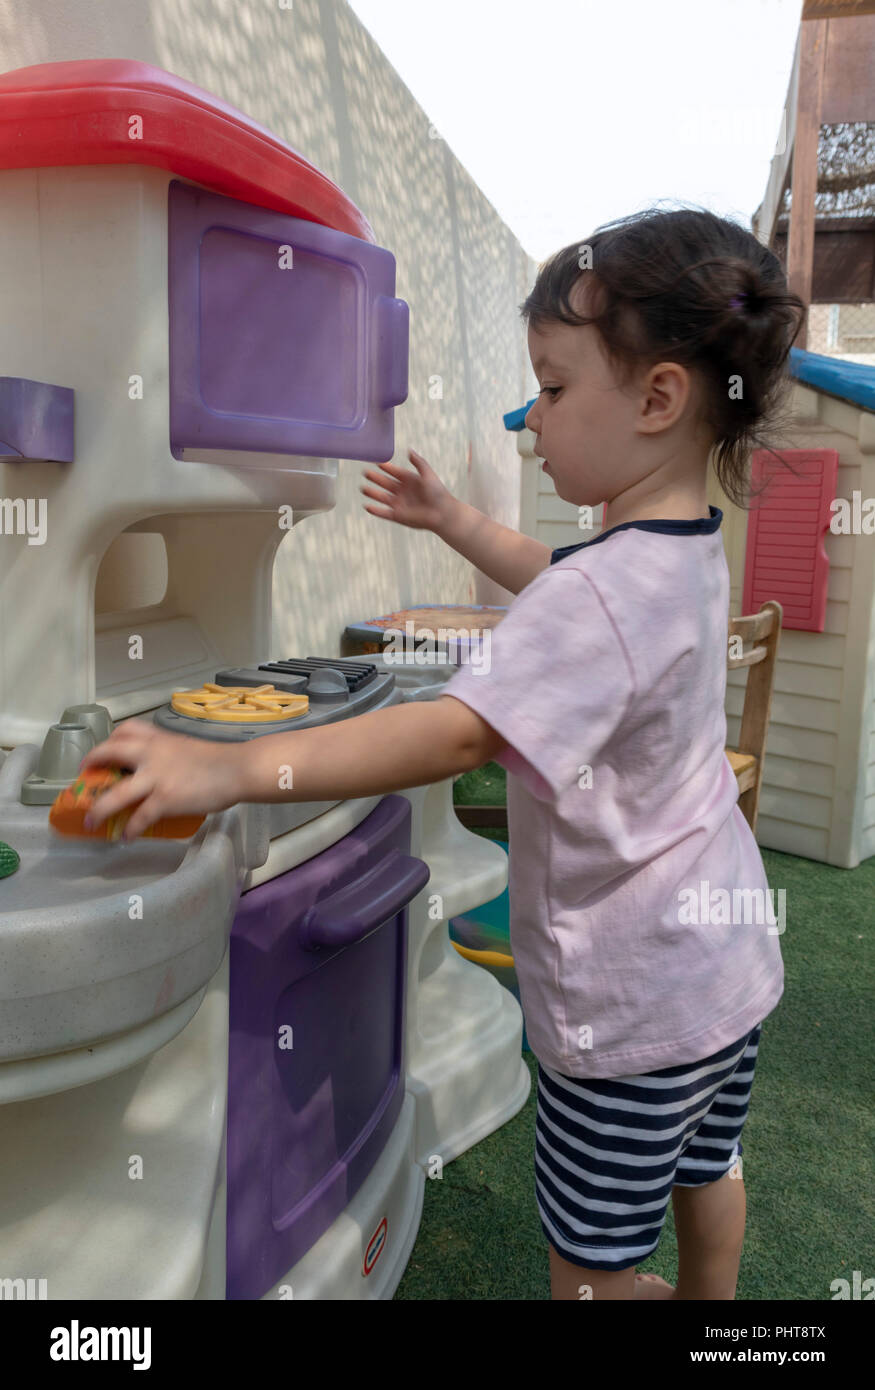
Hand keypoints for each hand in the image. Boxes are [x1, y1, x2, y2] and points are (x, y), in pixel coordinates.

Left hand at [76, 718, 245, 840]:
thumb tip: (159, 770)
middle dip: (91, 765)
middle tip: (84, 778)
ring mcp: (156, 777)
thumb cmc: (219, 760)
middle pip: (109, 753)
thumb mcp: (186, 747)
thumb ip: (168, 754)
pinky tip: (127, 838)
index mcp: (158, 739)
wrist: (237, 769)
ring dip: (99, 809)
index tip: (100, 753)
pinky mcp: (165, 799)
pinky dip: (130, 830)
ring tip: (90, 821)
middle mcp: (151, 754)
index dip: (107, 741)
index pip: (124, 730)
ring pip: (115, 794)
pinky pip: (139, 818)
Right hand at [361, 449, 455, 532]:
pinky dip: (376, 511)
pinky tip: (367, 507)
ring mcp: (400, 504)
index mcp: (410, 480)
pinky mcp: (398, 516)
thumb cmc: (438, 493)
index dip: (386, 468)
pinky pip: (384, 513)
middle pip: (386, 483)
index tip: (377, 462)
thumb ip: (418, 462)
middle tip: (366, 473)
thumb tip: (409, 450)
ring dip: (373, 493)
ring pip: (382, 497)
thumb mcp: (428, 473)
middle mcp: (403, 491)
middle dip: (376, 478)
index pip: (395, 472)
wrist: (442, 512)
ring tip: (363, 488)